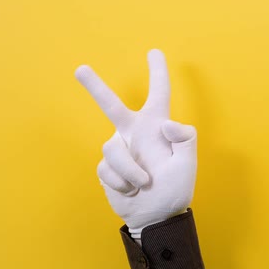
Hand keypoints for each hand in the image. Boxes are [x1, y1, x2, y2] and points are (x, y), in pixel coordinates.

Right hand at [75, 49, 196, 238]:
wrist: (156, 216)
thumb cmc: (175, 189)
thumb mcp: (188, 164)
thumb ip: (185, 138)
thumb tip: (165, 123)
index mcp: (157, 127)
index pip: (158, 94)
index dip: (158, 73)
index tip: (154, 52)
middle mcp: (135, 133)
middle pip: (111, 105)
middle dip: (95, 87)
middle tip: (80, 69)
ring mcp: (119, 150)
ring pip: (112, 148)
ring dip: (129, 168)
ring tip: (144, 183)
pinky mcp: (107, 168)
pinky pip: (106, 167)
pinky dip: (121, 180)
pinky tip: (131, 189)